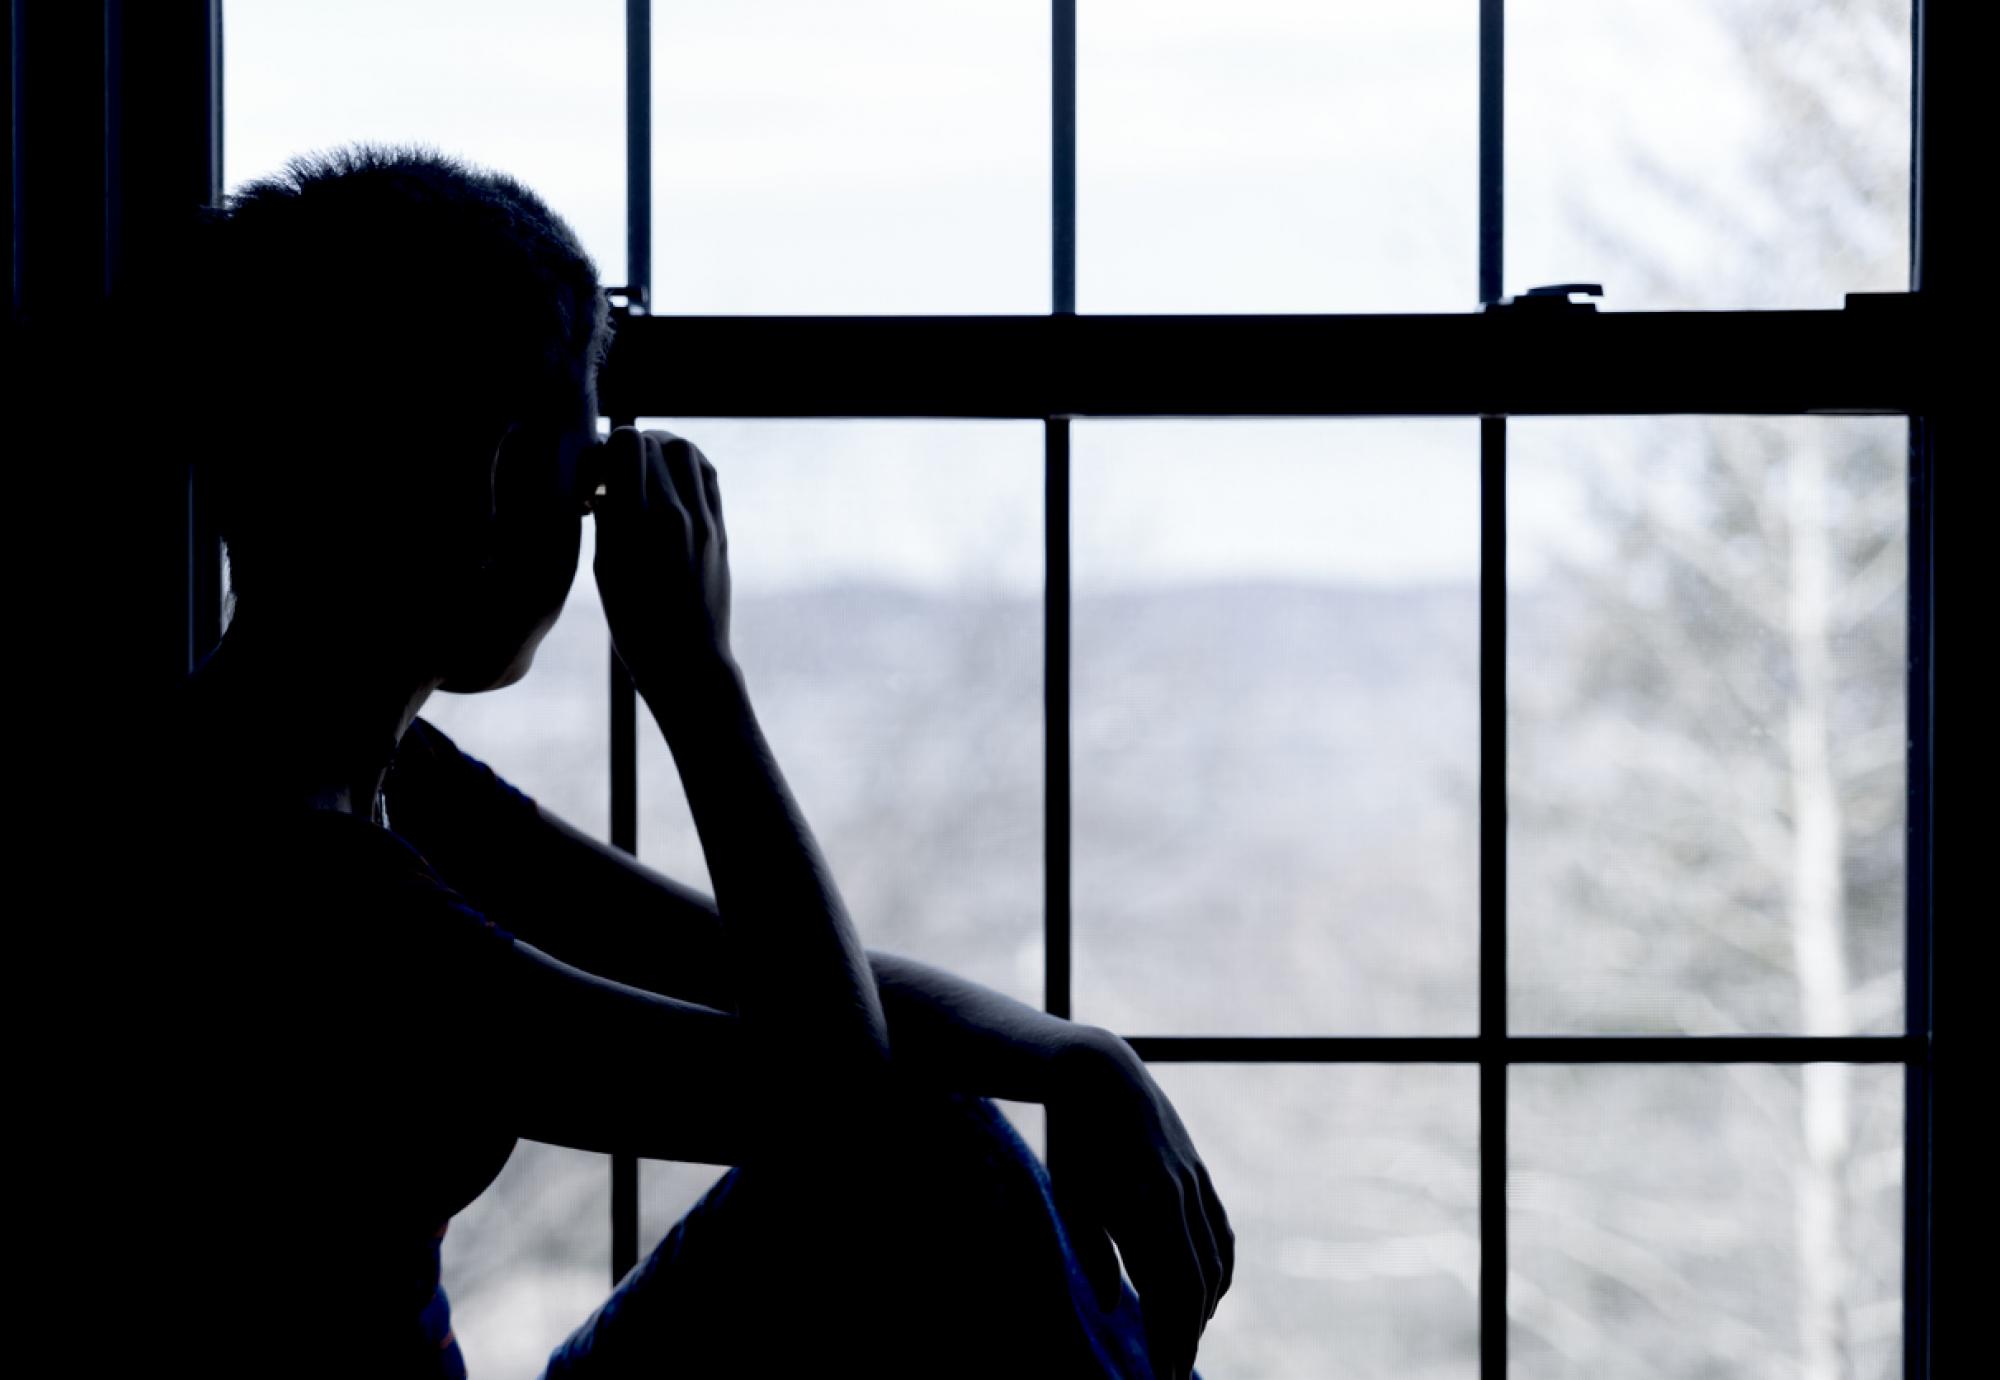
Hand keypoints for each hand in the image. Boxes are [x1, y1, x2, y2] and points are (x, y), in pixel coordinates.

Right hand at [591, 427, 732, 696]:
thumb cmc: (634, 625)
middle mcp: (673, 514)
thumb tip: (605, 482)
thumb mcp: (606, 570)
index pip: (626, 443)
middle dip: (629, 448)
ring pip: (686, 450)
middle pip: (653, 442)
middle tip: (616, 474)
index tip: (596, 474)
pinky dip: (686, 467)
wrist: (687, 661)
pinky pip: (708, 476)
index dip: (606, 448)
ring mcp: (702, 520)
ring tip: (644, 472)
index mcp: (635, 524)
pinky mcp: (720, 530)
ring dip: (661, 450)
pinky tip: (668, 484)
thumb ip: (607, 518)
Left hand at [1048, 1030, 1234, 1379]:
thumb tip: (1116, 1306)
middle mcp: (1177, 1197)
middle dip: (1187, 1335)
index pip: (1169, 1293)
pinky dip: (1220, 1269)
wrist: (1101, 1073)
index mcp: (1142, 1206)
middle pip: (1197, 1285)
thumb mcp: (1071, 1198)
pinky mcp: (1200, 1174)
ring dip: (1205, 1307)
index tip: (1163, 1374)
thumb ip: (1095, 1255)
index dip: (1169, 1339)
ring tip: (1187, 1339)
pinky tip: (1209, 1293)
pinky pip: (1222, 1232)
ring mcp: (1195, 1184)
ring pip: (1216, 1261)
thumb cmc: (1075, 1140)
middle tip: (1174, 1371)